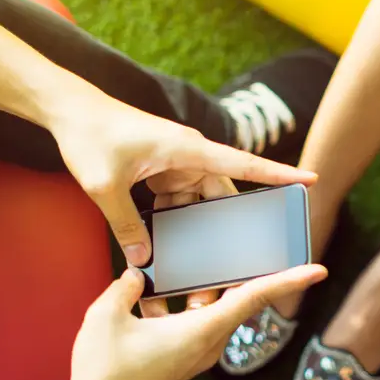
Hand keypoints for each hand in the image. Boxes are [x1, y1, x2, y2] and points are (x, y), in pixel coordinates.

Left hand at [47, 90, 314, 309]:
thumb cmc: (90, 137)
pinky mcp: (163, 171)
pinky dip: (176, 223)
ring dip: (198, 234)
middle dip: (227, 233)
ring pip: (201, 204)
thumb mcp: (104, 187)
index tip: (310, 180)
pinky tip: (168, 248)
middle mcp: (190, 156)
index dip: (278, 174)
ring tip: (195, 268)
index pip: (245, 163)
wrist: (69, 111)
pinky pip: (180, 202)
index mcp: (188, 151)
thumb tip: (144, 259)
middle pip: (223, 197)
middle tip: (230, 268)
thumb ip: (126, 224)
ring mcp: (177, 164)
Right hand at [54, 264, 326, 379]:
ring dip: (201, 285)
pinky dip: (183, 303)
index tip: (318, 269)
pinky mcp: (181, 359)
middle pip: (237, 298)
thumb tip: (138, 274)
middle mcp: (208, 343)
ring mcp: (195, 354)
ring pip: (211, 308)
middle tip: (257, 238)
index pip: (254, 297)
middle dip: (244, 269)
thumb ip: (126, 287)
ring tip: (194, 253)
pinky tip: (153, 289)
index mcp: (201, 330)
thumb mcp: (106, 317)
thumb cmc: (103, 372)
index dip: (288, 280)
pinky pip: (193, 321)